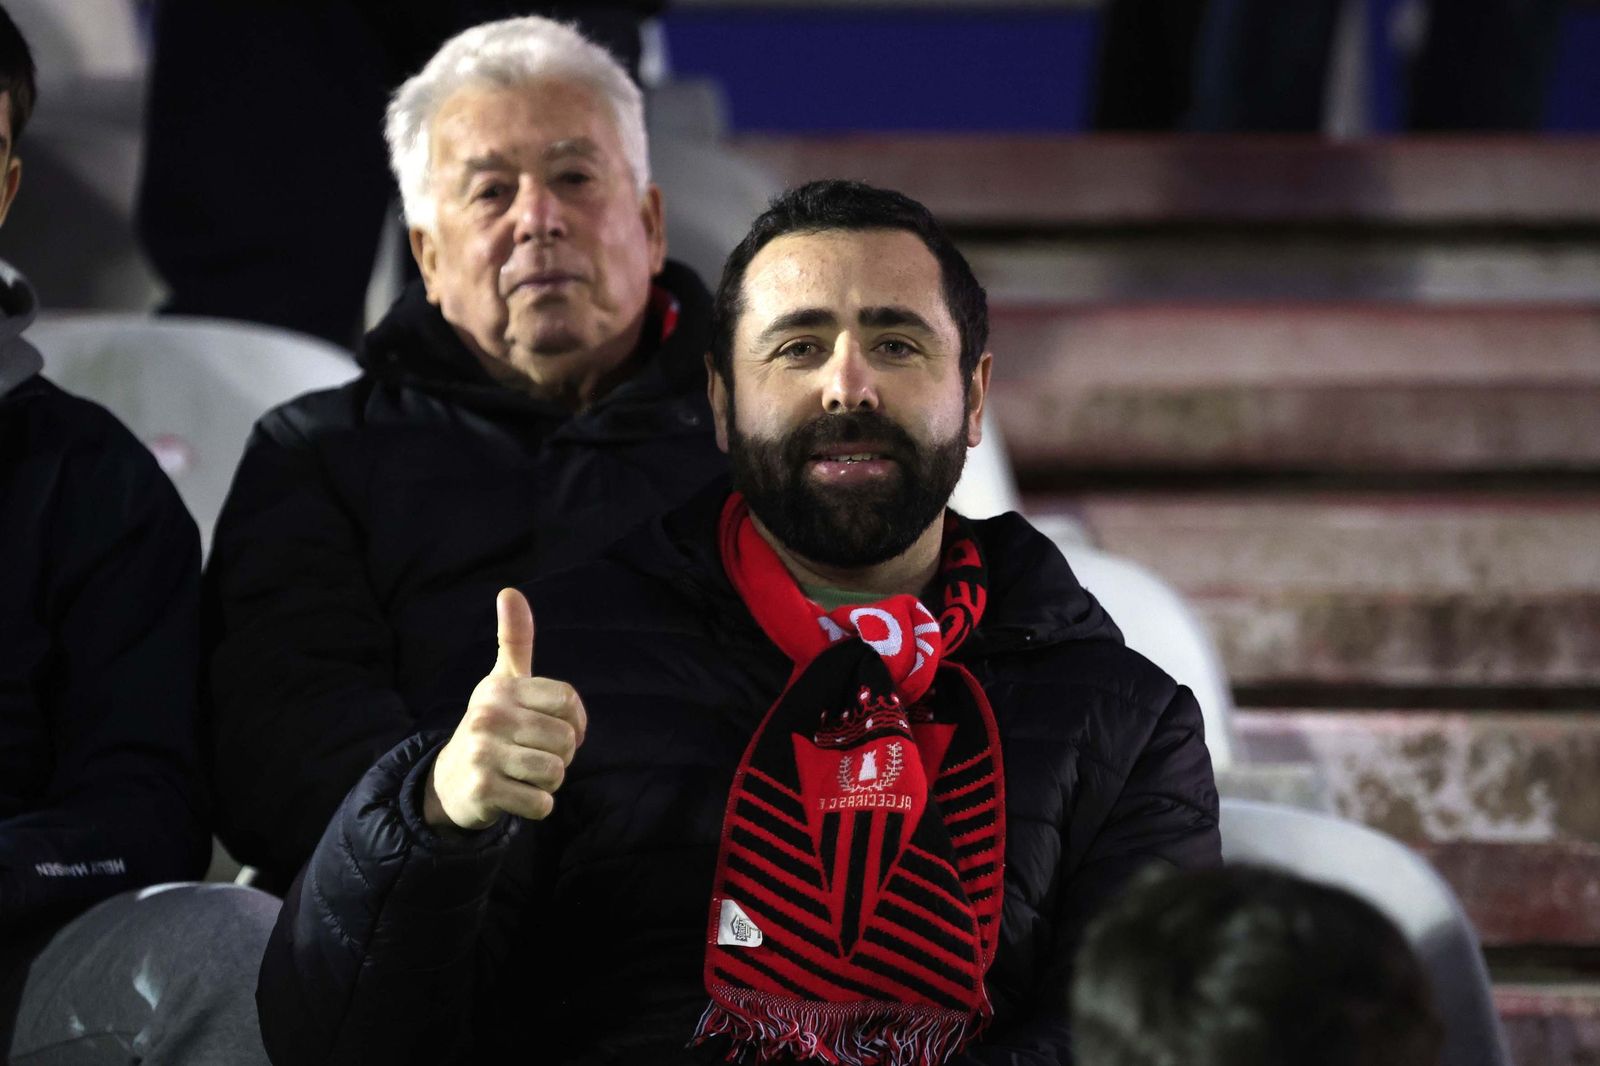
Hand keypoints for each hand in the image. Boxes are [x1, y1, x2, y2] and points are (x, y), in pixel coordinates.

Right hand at [424, 588, 586, 830]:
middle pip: (565, 740)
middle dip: (561, 756)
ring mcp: (484, 752)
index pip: (568, 701)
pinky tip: (517, 795)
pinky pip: (540, 803)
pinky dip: (537, 805)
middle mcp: (490, 715)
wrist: (450, 781)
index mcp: (502, 688)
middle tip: (535, 756)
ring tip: (526, 775)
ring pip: (555, 772)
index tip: (564, 730)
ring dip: (550, 782)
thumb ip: (514, 639)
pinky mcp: (483, 789)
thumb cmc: (491, 726)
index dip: (577, 722)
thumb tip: (510, 590)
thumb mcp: (501, 681)